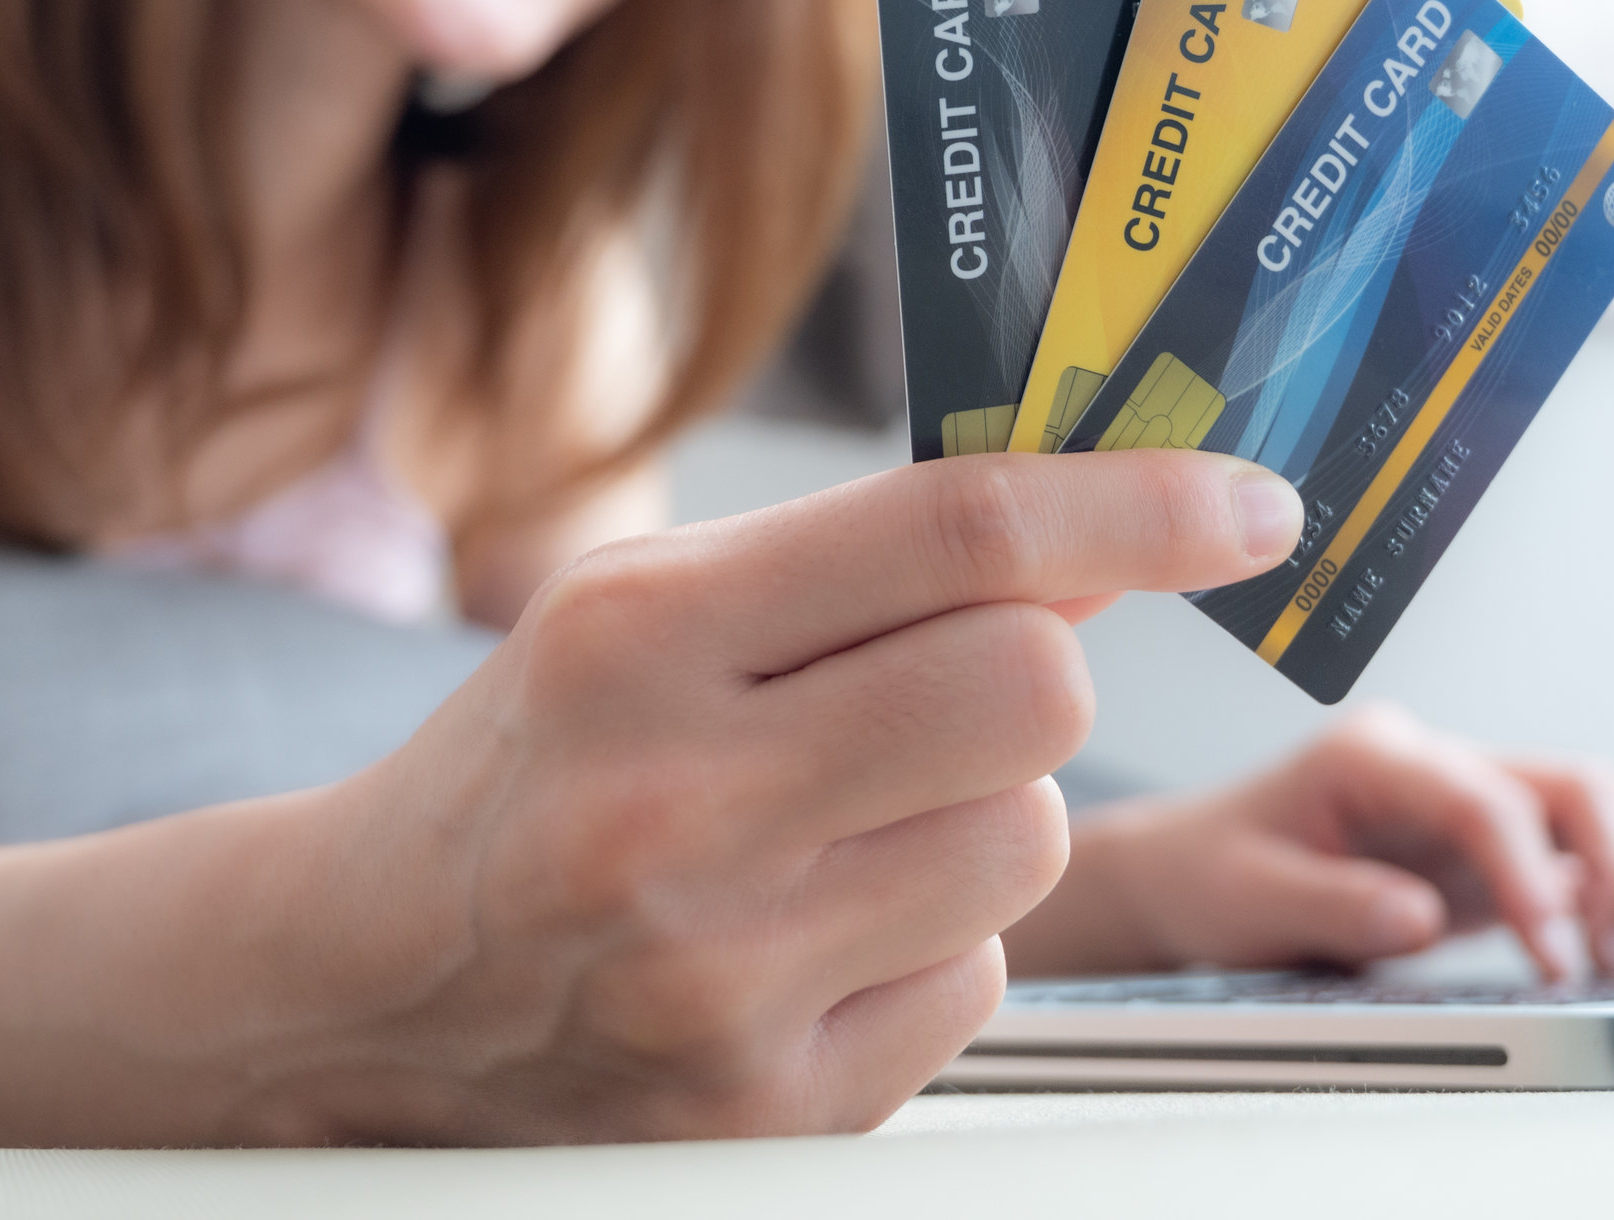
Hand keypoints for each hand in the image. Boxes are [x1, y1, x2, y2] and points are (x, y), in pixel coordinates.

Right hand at [269, 449, 1304, 1142]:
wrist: (366, 981)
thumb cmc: (535, 759)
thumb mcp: (650, 608)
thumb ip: (869, 561)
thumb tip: (1115, 533)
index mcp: (637, 636)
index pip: (956, 532)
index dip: (1139, 503)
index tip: (1247, 506)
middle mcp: (678, 806)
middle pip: (1033, 690)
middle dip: (1027, 671)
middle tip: (938, 687)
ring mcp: (727, 978)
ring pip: (1028, 844)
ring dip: (975, 816)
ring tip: (835, 826)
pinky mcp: (775, 1109)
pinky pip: (981, 981)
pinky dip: (926, 941)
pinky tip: (809, 931)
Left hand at [1013, 704, 1613, 982]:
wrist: (1190, 873)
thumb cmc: (1210, 873)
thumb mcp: (1246, 895)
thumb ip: (1331, 902)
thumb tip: (1420, 914)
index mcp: (1372, 756)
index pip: (1482, 799)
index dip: (1531, 876)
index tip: (1556, 953)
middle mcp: (1434, 765)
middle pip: (1571, 783)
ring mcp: (1470, 803)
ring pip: (1597, 809)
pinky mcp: (1490, 852)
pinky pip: (1583, 856)